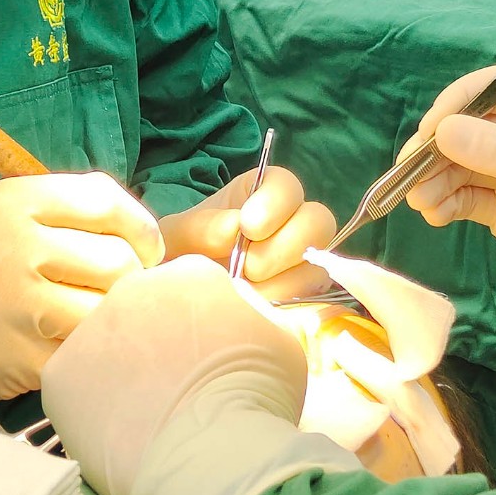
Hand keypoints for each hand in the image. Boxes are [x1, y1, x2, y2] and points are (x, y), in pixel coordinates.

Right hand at [0, 173, 164, 435]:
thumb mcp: (6, 216)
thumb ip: (69, 210)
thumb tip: (148, 234)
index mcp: (13, 200)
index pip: (106, 203)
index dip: (142, 230)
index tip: (147, 252)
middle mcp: (11, 245)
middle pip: (116, 261)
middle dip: (132, 282)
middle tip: (121, 296)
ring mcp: (10, 305)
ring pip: (105, 313)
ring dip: (113, 323)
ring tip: (101, 325)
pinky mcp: (12, 359)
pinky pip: (80, 356)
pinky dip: (88, 358)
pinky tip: (76, 354)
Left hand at [42, 257, 357, 494]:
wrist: (211, 458)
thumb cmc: (255, 400)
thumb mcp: (280, 337)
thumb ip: (251, 309)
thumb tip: (233, 311)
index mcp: (189, 272)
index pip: (186, 286)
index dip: (197, 324)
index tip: (203, 357)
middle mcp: (134, 286)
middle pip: (140, 308)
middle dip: (153, 340)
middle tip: (172, 385)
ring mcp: (91, 327)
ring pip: (104, 343)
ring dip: (118, 368)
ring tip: (143, 413)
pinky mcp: (61, 372)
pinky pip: (74, 381)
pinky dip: (89, 402)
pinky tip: (115, 428)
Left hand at [159, 166, 335, 299]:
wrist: (181, 297)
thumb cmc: (181, 255)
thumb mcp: (176, 237)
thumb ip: (199, 228)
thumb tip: (233, 229)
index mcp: (259, 194)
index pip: (287, 185)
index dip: (274, 203)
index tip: (247, 226)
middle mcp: (290, 221)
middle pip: (317, 220)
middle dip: (284, 246)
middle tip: (248, 268)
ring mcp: (302, 258)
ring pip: (319, 261)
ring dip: (286, 280)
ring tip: (250, 293)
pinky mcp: (305, 292)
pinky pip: (314, 294)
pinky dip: (289, 303)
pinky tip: (261, 309)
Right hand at [400, 65, 495, 302]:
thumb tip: (441, 130)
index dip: (459, 102)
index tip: (431, 130)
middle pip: (472, 125)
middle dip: (439, 146)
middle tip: (410, 170)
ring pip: (463, 162)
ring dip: (436, 178)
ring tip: (419, 200)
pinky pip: (467, 197)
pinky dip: (446, 202)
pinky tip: (435, 214)